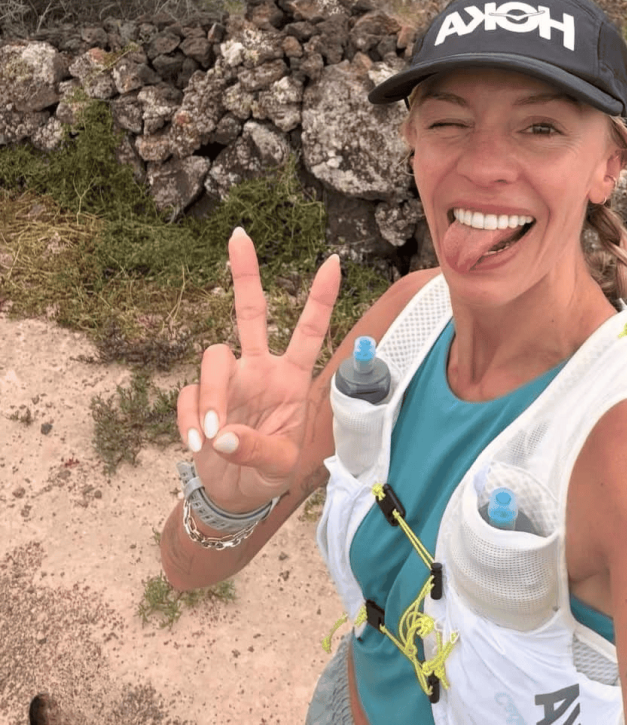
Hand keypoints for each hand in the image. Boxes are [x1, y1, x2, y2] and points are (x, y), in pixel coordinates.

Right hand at [176, 227, 340, 512]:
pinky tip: (197, 445)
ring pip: (213, 356)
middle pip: (250, 311)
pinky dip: (189, 421)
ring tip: (211, 434)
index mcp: (292, 378)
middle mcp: (260, 369)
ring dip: (209, 394)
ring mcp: (229, 381)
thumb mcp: (279, 468)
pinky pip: (187, 395)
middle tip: (239, 235)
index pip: (309, 331)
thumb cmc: (268, 476)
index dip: (321, 298)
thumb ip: (257, 450)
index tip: (334, 261)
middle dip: (246, 274)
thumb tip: (223, 434)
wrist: (234, 497)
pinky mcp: (199, 399)